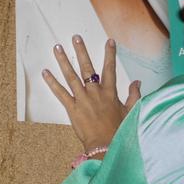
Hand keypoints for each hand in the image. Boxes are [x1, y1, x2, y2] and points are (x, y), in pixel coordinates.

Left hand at [42, 35, 138, 153]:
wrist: (106, 145)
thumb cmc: (119, 131)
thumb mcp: (130, 111)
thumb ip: (133, 95)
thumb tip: (137, 82)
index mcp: (109, 92)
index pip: (109, 68)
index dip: (110, 54)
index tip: (109, 41)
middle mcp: (95, 92)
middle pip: (87, 67)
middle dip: (81, 51)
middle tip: (75, 37)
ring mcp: (82, 99)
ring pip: (71, 76)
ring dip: (64, 61)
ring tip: (57, 48)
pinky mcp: (72, 108)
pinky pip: (60, 93)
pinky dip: (52, 82)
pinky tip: (45, 72)